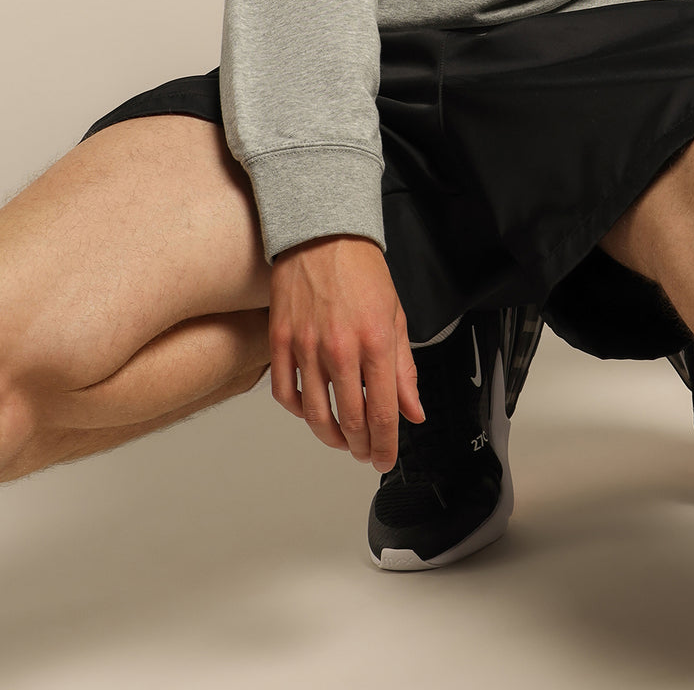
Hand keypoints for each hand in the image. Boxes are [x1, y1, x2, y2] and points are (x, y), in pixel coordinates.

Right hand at [268, 234, 424, 471]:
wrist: (323, 234)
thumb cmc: (362, 271)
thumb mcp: (396, 317)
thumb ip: (404, 370)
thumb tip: (413, 411)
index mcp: (376, 342)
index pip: (382, 414)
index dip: (385, 447)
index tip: (384, 459)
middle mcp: (340, 348)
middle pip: (349, 421)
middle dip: (360, 447)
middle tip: (365, 453)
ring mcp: (306, 346)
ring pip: (315, 414)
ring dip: (330, 436)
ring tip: (341, 440)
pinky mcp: (280, 340)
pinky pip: (285, 392)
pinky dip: (298, 411)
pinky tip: (311, 410)